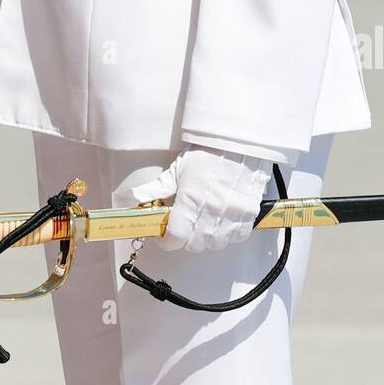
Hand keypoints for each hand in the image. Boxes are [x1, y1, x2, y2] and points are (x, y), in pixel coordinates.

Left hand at [119, 146, 274, 252]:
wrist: (238, 140)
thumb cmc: (208, 151)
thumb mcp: (178, 168)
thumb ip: (157, 189)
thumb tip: (134, 198)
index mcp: (190, 200)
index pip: (175, 238)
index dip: (167, 239)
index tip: (165, 234)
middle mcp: (212, 211)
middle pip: (194, 245)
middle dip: (185, 237)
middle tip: (184, 224)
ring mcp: (232, 214)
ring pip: (215, 244)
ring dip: (207, 237)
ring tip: (204, 221)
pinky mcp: (249, 213)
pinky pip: (237, 237)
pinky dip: (229, 233)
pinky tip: (223, 220)